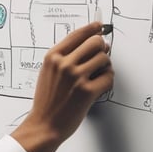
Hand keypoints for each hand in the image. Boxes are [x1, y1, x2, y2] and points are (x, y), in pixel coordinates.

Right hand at [11, 22, 113, 151]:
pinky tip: (100, 85)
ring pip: (104, 59)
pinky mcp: (87, 91)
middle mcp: (64, 64)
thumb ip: (63, 57)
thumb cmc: (46, 101)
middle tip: (101, 57)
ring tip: (99, 75)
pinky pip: (108, 77)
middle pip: (95, 43)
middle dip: (101, 49)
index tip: (100, 26)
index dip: (92, 28)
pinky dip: (108, 80)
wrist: (44, 124)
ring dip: (106, 66)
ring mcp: (76, 77)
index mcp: (52, 57)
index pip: (77, 35)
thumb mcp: (47, 72)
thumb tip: (89, 45)